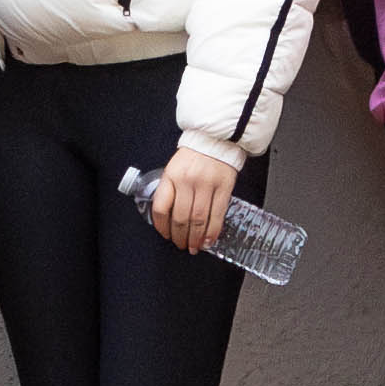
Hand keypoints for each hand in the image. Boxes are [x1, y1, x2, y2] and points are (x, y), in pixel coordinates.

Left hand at [145, 139, 240, 253]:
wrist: (216, 139)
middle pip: (180, 217)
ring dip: (195, 238)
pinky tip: (208, 240)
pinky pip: (217, 215)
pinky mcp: (223, 188)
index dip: (161, 226)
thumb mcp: (174, 168)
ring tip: (194, 247)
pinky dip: (212, 231)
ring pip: (197, 219)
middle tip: (181, 245)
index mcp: (171, 175)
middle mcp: (187, 181)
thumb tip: (167, 217)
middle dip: (179, 237)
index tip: (165, 235)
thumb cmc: (194, 155)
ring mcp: (206, 185)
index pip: (161, 207)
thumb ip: (170, 189)